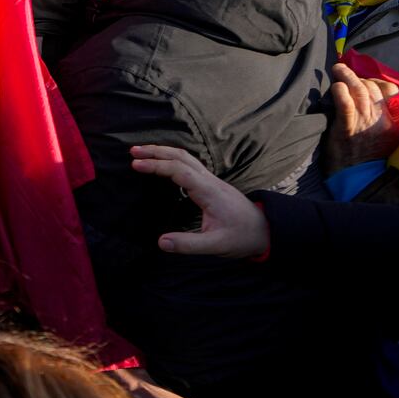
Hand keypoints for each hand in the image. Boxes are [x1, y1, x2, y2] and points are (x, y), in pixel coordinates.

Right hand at [131, 145, 269, 258]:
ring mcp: (212, 180)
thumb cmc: (242, 237)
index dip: (156, 166)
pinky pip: (189, 164)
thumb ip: (188, 244)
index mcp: (209, 192)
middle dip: (156, 151)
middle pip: (181, 157)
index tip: (135, 166)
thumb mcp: (216, 246)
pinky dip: (171, 158)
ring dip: (163, 152)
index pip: (179, 171)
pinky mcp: (211, 184)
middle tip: (133, 152)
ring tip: (142, 152)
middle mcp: (210, 181)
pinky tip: (162, 163)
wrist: (266, 231)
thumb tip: (160, 242)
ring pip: (186, 158)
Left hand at [324, 63, 398, 171]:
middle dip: (358, 77)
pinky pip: (346, 106)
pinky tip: (335, 86)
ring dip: (347, 76)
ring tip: (337, 69)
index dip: (376, 81)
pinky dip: (341, 93)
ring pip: (360, 92)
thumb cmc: (364, 154)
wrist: (354, 177)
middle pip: (372, 89)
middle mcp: (380, 120)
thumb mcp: (382, 135)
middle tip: (344, 72)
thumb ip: (381, 117)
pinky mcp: (346, 129)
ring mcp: (364, 124)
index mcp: (392, 121)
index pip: (389, 92)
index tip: (364, 80)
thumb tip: (371, 96)